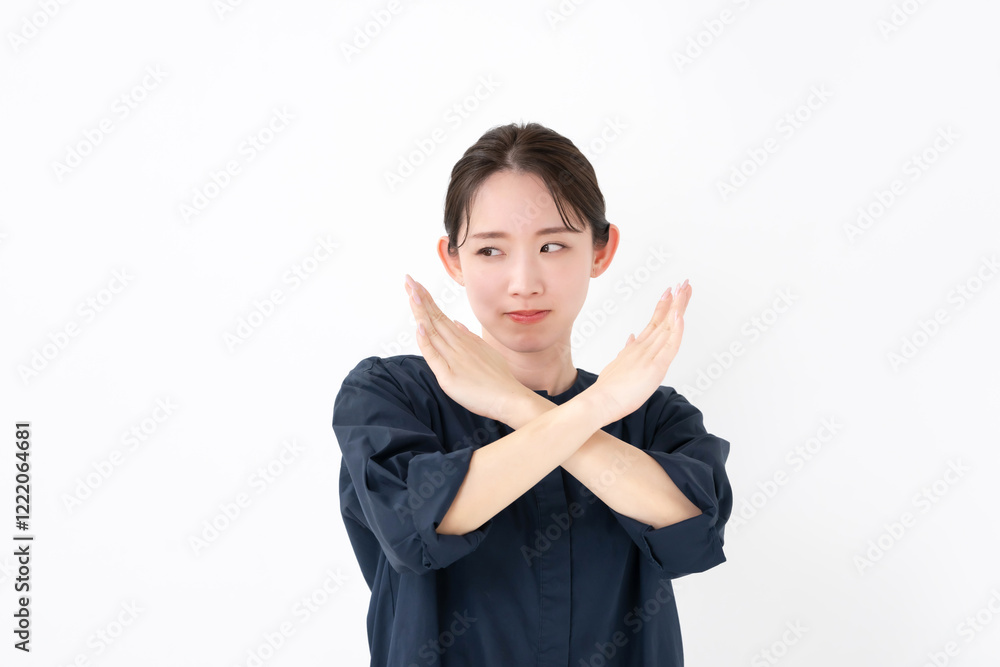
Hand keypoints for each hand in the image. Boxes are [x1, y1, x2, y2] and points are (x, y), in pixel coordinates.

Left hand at [404, 274, 529, 422]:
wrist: (509, 398)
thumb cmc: (499, 379)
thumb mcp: (485, 352)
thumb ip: (469, 338)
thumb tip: (456, 324)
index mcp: (464, 341)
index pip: (441, 317)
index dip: (427, 301)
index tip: (417, 287)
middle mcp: (458, 346)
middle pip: (435, 318)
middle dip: (420, 298)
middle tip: (409, 279)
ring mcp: (453, 359)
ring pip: (433, 331)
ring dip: (421, 311)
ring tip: (411, 292)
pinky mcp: (449, 376)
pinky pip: (433, 356)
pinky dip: (425, 341)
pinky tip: (419, 326)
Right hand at [588, 279, 690, 425]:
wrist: (600, 400)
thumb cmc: (608, 389)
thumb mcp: (617, 365)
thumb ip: (626, 351)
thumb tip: (631, 338)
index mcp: (636, 348)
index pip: (654, 323)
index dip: (663, 307)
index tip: (670, 293)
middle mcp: (643, 347)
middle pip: (664, 319)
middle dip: (675, 300)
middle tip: (683, 283)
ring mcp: (649, 355)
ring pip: (668, 327)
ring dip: (678, 307)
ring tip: (685, 289)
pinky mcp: (656, 367)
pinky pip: (670, 345)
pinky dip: (676, 329)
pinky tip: (679, 314)